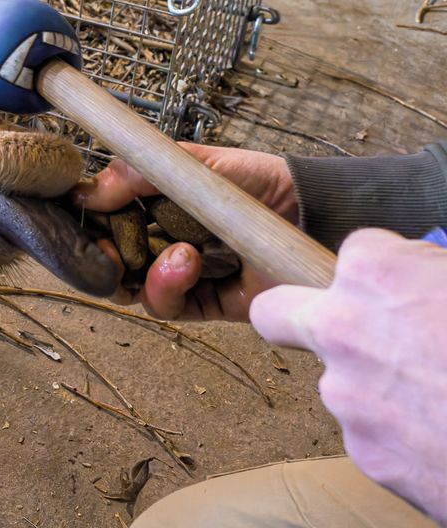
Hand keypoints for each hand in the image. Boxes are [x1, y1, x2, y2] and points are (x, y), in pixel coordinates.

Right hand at [71, 144, 297, 320]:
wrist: (314, 209)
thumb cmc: (258, 180)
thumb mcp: (192, 162)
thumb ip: (138, 173)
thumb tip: (85, 192)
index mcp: (152, 206)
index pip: (102, 220)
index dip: (85, 224)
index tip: (78, 219)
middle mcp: (161, 241)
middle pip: (108, 260)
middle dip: (100, 258)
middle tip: (106, 251)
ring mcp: (181, 275)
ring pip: (131, 289)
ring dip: (143, 273)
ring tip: (177, 254)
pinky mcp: (204, 304)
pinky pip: (166, 307)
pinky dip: (168, 288)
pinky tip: (188, 264)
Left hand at [251, 229, 446, 523]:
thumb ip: (435, 276)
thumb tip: (429, 287)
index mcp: (375, 272)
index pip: (356, 253)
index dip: (393, 272)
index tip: (417, 288)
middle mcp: (342, 329)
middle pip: (277, 312)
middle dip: (301, 315)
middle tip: (353, 330)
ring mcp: (346, 396)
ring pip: (341, 381)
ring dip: (379, 385)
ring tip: (443, 397)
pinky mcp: (366, 455)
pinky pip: (373, 433)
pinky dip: (403, 434)